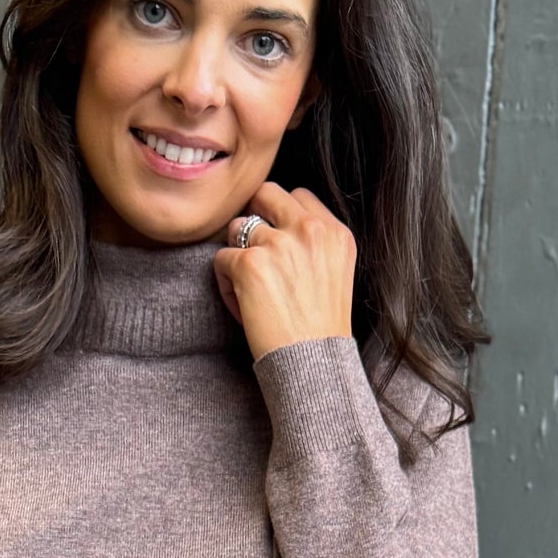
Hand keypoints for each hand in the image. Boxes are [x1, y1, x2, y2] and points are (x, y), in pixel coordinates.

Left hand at [212, 181, 356, 360]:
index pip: (298, 196)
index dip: (281, 217)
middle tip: (254, 254)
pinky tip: (242, 305)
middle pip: (265, 193)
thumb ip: (315, 242)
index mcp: (335, 232)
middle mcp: (310, 230)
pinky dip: (225, 282)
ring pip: (237, 227)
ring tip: (249, 288)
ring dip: (237, 254)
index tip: (279, 246)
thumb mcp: (336, 273)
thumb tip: (278, 223)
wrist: (311, 363)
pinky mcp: (249, 263)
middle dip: (254, 219)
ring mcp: (279, 243)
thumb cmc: (320, 329)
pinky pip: (221, 258)